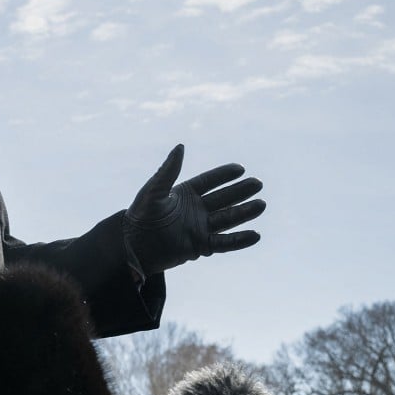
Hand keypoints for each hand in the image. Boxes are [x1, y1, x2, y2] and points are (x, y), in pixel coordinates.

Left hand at [122, 144, 264, 276]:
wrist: (133, 247)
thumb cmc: (140, 217)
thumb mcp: (153, 192)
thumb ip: (168, 171)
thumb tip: (181, 147)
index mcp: (184, 194)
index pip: (209, 182)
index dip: (224, 175)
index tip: (240, 169)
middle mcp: (195, 210)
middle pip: (223, 198)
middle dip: (240, 192)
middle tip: (258, 184)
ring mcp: (199, 228)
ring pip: (227, 219)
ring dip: (244, 213)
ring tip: (261, 205)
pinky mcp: (200, 247)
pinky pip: (224, 243)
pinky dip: (239, 240)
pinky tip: (256, 235)